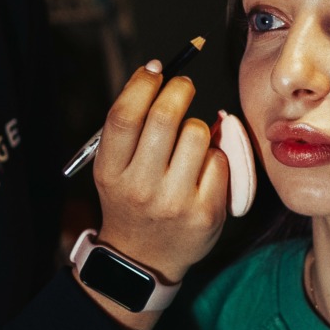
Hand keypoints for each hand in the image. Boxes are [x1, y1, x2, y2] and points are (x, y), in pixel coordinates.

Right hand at [89, 61, 229, 322]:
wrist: (144, 259)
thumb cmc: (132, 200)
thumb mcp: (115, 168)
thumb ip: (131, 127)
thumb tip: (158, 72)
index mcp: (111, 171)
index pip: (124, 114)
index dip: (142, 83)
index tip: (155, 70)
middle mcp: (139, 187)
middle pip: (164, 117)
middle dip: (178, 90)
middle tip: (183, 87)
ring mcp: (174, 201)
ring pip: (197, 133)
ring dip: (197, 125)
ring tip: (189, 139)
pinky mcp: (205, 212)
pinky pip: (219, 160)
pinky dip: (214, 154)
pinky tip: (202, 168)